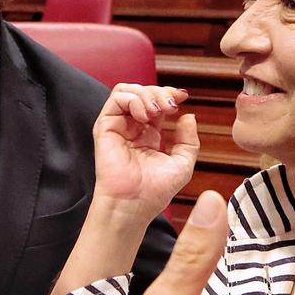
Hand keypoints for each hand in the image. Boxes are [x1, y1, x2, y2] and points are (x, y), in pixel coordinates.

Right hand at [92, 84, 196, 218]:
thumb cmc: (155, 190)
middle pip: (143, 92)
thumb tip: (188, 115)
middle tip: (172, 106)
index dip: (170, 94)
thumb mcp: (183, 163)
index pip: (157, 102)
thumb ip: (189, 139)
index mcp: (149, 133)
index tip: (183, 97)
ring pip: (128, 91)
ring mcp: (118, 125)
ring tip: (158, 111)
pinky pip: (116, 98)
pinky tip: (145, 115)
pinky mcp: (106, 127)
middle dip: (161, 92)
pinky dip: (134, 99)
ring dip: (147, 94)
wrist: (135, 203)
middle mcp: (132, 127)